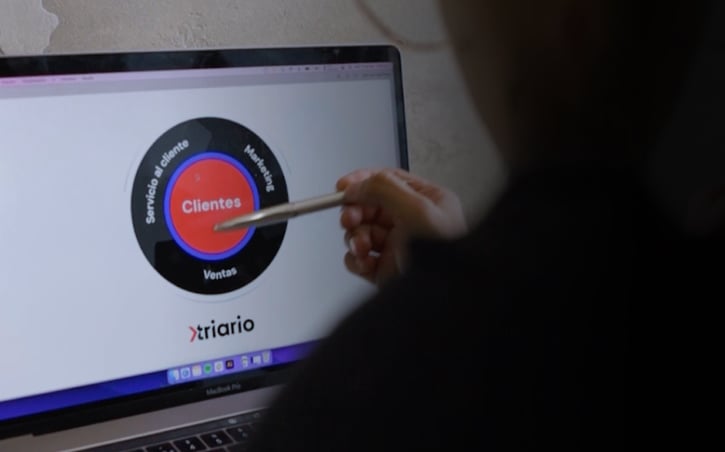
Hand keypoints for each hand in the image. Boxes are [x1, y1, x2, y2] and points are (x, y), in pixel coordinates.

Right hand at [337, 168, 466, 285]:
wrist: (445, 295)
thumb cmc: (447, 256)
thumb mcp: (418, 210)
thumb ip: (384, 189)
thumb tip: (357, 185)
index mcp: (426, 202)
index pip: (388, 181)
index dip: (363, 181)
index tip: (342, 187)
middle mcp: (411, 222)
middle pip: (369, 207)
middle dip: (354, 212)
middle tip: (349, 218)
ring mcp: (397, 246)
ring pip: (360, 232)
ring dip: (354, 238)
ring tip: (361, 246)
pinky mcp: (385, 269)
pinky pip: (359, 259)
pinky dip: (355, 260)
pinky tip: (363, 262)